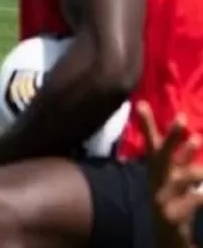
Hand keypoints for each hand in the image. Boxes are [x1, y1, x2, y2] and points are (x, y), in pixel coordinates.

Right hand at [135, 100, 202, 247]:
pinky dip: (200, 196)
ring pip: (182, 178)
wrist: (168, 232)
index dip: (145, 123)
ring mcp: (162, 197)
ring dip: (195, 170)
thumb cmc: (175, 198)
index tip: (140, 104)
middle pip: (162, 155)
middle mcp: (157, 180)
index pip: (151, 142)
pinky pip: (195, 199)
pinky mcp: (171, 215)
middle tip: (182, 119)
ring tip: (200, 158)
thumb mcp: (175, 175)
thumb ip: (181, 155)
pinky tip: (202, 194)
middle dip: (172, 137)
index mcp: (158, 169)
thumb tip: (195, 135)